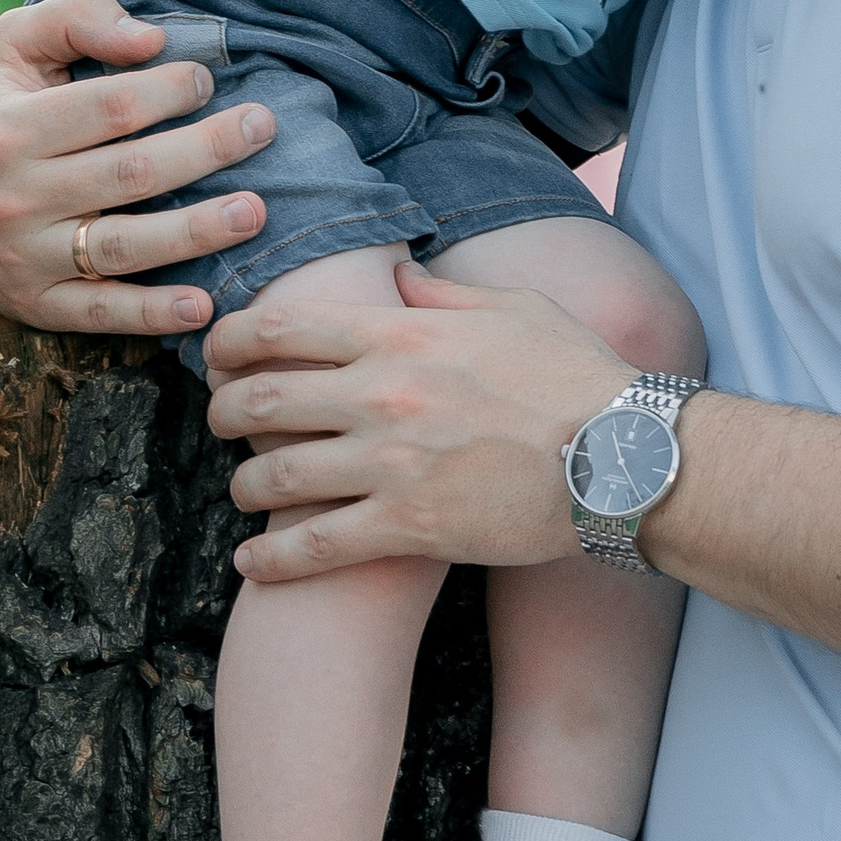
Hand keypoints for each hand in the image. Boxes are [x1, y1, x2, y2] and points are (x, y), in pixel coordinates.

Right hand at [0, 0, 274, 334]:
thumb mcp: (13, 42)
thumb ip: (78, 18)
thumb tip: (151, 40)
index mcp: (7, 129)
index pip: (109, 108)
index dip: (168, 91)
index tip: (206, 80)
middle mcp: (13, 197)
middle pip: (130, 174)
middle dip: (205, 149)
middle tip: (262, 127)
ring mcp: (25, 257)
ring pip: (124, 246)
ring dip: (195, 232)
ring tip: (254, 211)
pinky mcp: (37, 303)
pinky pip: (101, 312)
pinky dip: (152, 315)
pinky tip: (203, 307)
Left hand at [204, 262, 634, 581]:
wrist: (623, 457)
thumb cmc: (577, 377)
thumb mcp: (515, 309)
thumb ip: (444, 293)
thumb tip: (398, 274)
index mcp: (402, 334)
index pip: (284, 326)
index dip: (231, 339)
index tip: (217, 353)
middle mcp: (382, 394)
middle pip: (262, 400)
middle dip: (223, 412)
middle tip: (219, 421)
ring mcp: (391, 463)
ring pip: (275, 477)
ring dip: (243, 486)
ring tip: (241, 492)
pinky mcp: (408, 527)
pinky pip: (314, 547)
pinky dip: (271, 560)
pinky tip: (252, 566)